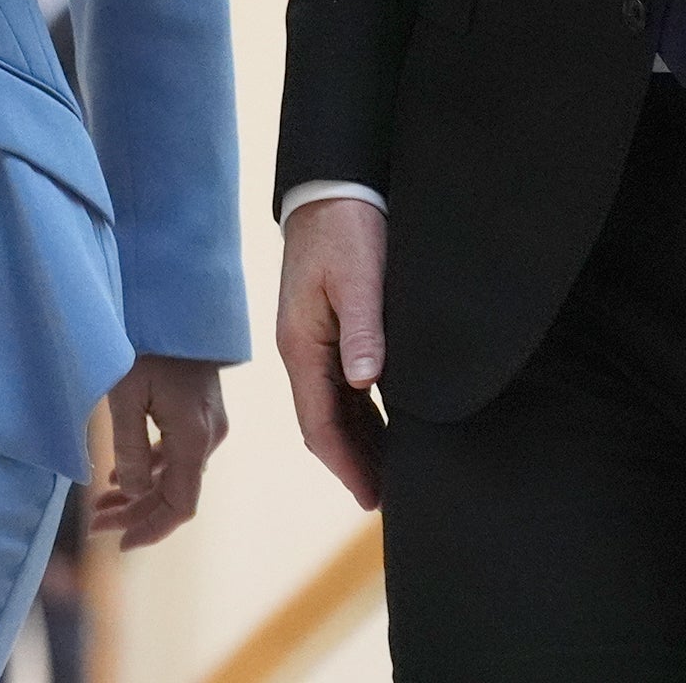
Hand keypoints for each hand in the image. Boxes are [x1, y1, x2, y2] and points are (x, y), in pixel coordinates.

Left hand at [91, 355, 225, 548]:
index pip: (180, 505)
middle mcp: (209, 436)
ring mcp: (209, 423)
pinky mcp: (201, 411)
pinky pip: (178, 453)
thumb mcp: (126, 397)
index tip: (119, 544)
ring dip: (141, 493)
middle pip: (176, 494)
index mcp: (194, 437)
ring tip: (101, 504)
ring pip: (175, 475)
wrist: (174, 302)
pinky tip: (122, 476)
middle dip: (136, 514)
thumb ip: (131, 450)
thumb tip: (135, 493)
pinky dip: (151, 470)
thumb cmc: (145, 344)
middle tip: (96, 523)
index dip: (151, 530)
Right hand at [276, 196, 387, 509]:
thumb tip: (364, 383)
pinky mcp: (322, 328)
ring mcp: (309, 340)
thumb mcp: (359, 277)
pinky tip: (381, 424)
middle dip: (350, 462)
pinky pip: (338, 385)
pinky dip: (359, 413)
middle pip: (322, 423)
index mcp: (301, 346)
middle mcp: (299, 350)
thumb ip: (362, 330)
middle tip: (382, 498)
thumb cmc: (348, 228)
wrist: (332, 187)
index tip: (370, 496)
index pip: (319, 424)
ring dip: (356, 441)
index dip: (345, 464)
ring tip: (386, 472)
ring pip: (331, 407)